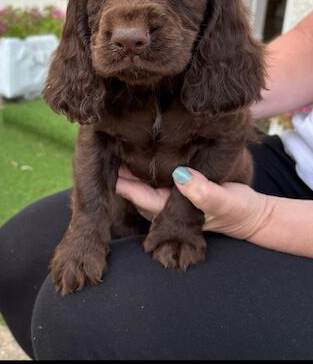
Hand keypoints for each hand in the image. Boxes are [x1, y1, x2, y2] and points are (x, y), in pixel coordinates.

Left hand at [116, 164, 271, 239]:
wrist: (254, 215)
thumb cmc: (238, 209)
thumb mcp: (223, 200)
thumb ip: (203, 192)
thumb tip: (180, 177)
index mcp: (172, 212)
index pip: (140, 196)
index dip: (125, 183)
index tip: (111, 164)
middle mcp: (168, 207)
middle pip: (138, 192)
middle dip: (123, 176)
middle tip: (109, 150)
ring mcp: (174, 200)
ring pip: (146, 186)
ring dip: (134, 171)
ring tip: (120, 148)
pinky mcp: (182, 190)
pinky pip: (159, 180)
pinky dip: (150, 169)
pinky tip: (144, 153)